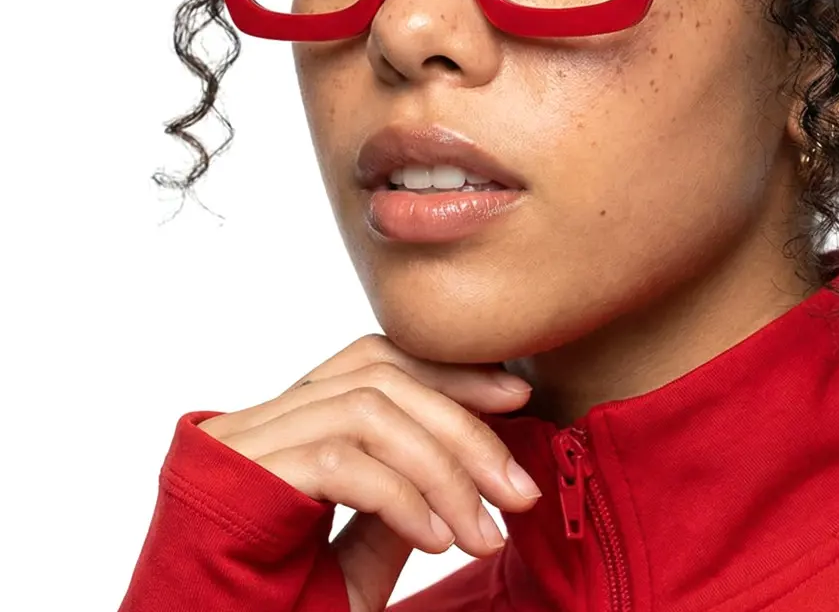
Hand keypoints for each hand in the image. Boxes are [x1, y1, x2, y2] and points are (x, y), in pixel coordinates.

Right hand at [197, 333, 540, 611]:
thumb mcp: (358, 557)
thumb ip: (397, 505)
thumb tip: (460, 463)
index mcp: (287, 425)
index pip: (377, 362)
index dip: (449, 373)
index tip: (515, 398)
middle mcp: (261, 420)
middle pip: (382, 379)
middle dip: (463, 427)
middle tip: (520, 489)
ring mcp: (243, 443)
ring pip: (369, 412)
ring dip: (443, 470)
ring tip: (484, 533)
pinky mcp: (237, 478)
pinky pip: (343, 461)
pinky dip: (403, 497)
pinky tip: (437, 542)